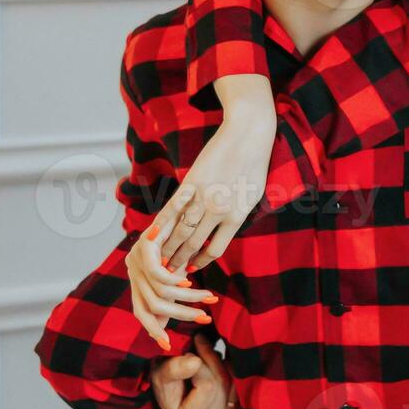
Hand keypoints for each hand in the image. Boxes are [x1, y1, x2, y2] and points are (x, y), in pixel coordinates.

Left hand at [126, 220, 217, 350]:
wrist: (187, 198)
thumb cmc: (186, 234)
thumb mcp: (180, 266)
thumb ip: (175, 288)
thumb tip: (169, 321)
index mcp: (138, 278)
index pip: (140, 311)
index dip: (152, 329)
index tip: (166, 345)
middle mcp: (132, 270)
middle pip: (150, 308)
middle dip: (180, 316)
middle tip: (205, 317)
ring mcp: (135, 259)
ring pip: (159, 293)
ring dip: (187, 299)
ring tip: (209, 298)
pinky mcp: (143, 247)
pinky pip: (158, 275)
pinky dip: (175, 282)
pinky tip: (191, 280)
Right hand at [151, 333, 238, 408]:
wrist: (176, 388)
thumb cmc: (166, 382)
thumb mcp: (160, 375)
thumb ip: (173, 370)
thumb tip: (194, 362)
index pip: (207, 386)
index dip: (200, 363)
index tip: (190, 350)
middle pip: (223, 381)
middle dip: (212, 358)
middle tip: (200, 343)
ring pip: (235, 378)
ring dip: (222, 361)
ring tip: (206, 355)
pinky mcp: (241, 406)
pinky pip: (243, 378)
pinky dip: (232, 366)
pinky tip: (219, 362)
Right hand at [154, 90, 276, 273]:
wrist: (247, 134)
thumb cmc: (254, 165)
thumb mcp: (252, 195)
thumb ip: (236, 215)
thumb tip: (222, 233)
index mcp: (237, 215)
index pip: (214, 249)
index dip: (200, 262)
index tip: (191, 270)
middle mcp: (219, 209)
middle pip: (192, 243)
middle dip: (178, 261)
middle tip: (166, 273)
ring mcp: (203, 196)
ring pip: (180, 230)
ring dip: (166, 248)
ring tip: (157, 260)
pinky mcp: (191, 183)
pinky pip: (172, 209)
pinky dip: (162, 225)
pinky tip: (154, 236)